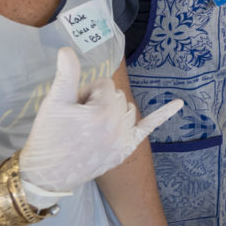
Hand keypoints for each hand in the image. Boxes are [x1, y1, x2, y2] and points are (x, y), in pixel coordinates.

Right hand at [19, 48, 182, 207]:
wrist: (46, 175)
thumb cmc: (48, 137)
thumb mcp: (53, 103)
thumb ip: (66, 74)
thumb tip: (67, 49)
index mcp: (102, 112)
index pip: (104, 85)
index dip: (87, 92)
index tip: (73, 107)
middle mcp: (118, 127)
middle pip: (117, 96)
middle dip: (99, 101)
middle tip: (78, 117)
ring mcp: (123, 141)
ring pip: (128, 109)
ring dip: (113, 110)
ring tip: (91, 124)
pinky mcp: (125, 151)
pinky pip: (148, 129)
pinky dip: (163, 115)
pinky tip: (178, 103)